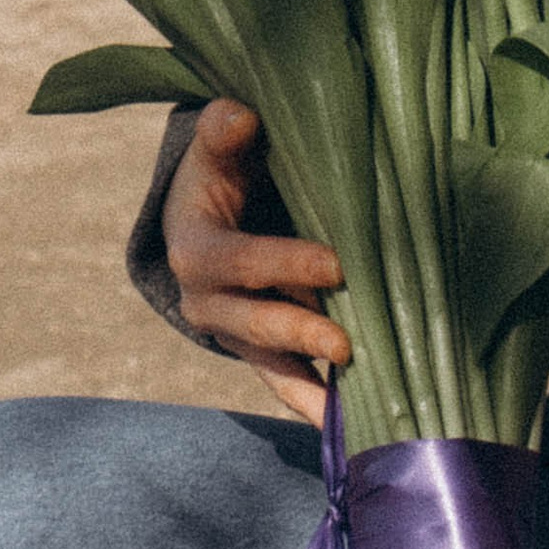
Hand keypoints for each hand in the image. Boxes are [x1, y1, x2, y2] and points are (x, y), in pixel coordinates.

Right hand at [163, 99, 346, 428]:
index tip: (335, 266)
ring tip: (353, 412)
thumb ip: (223, 131)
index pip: (240, 262)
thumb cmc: (220, 173)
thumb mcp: (215, 149)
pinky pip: (285, 385)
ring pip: (271, 365)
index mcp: (195, 251)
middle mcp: (208, 303)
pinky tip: (350, 431)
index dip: (285, 264)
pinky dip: (315, 407)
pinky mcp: (259, 351)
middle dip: (300, 333)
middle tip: (346, 346)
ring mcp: (234, 333)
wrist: (202, 216)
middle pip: (254, 323)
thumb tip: (239, 117)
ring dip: (310, 387)